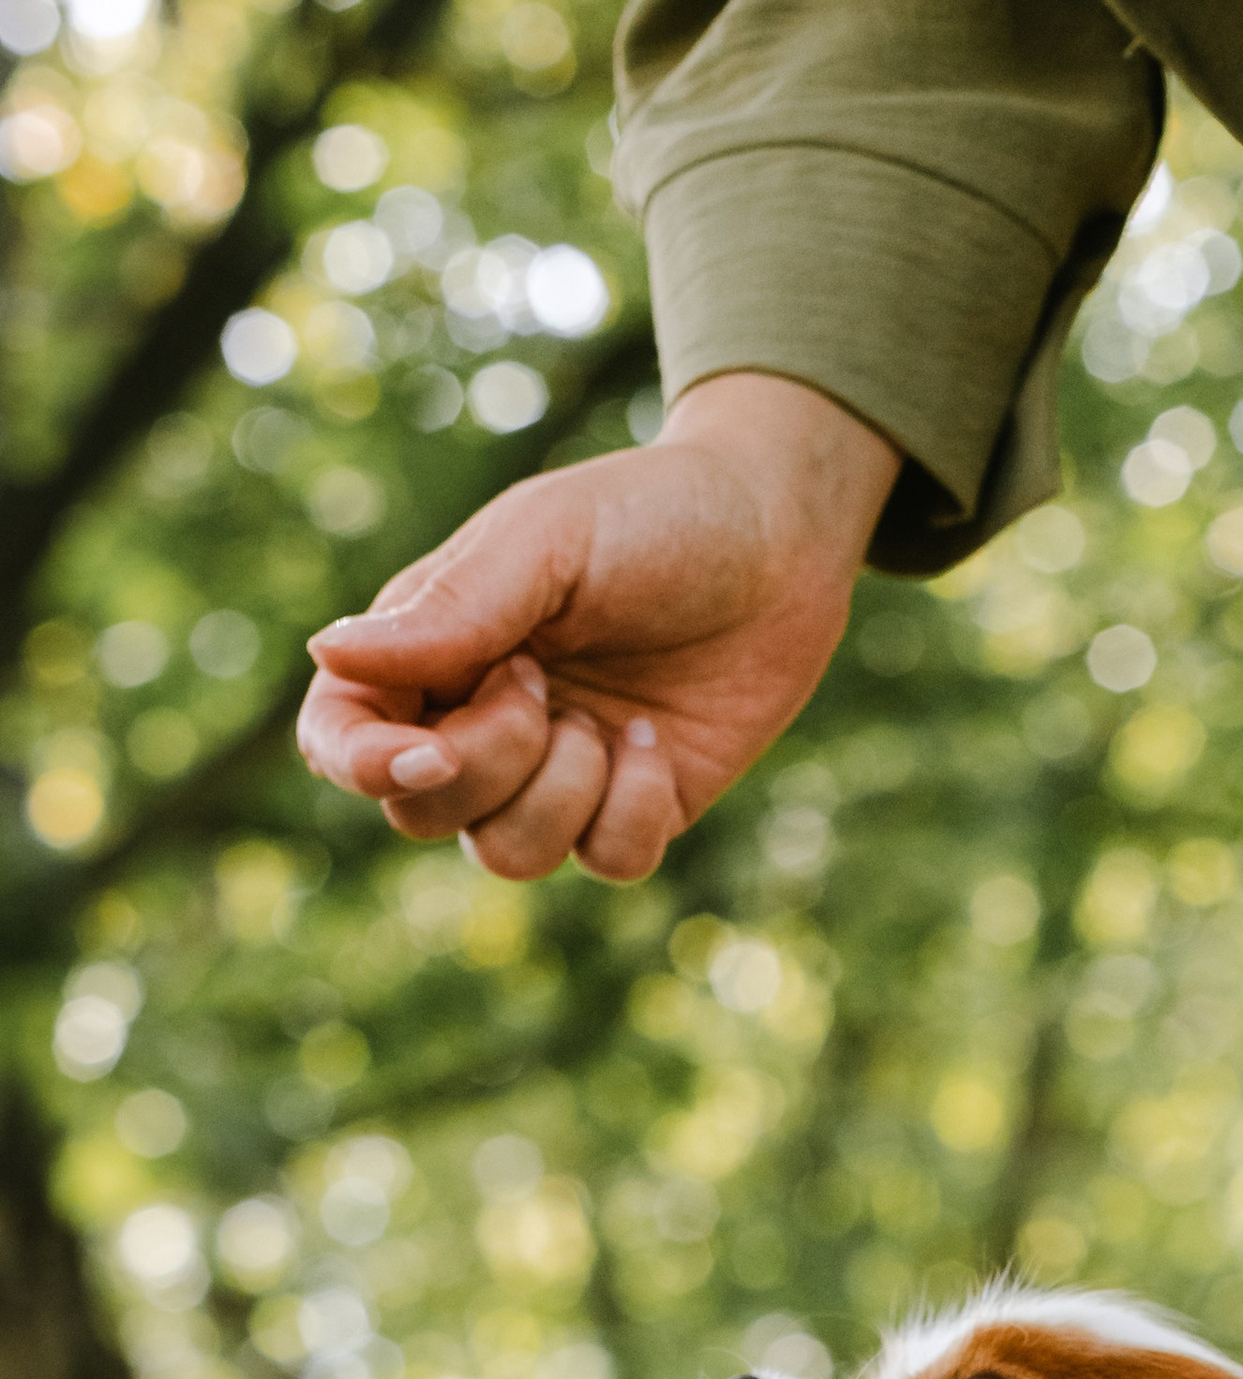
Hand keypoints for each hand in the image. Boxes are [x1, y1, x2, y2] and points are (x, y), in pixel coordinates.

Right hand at [295, 376, 901, 878]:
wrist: (779, 540)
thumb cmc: (650, 516)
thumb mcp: (546, 543)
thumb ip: (449, 610)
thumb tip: (327, 653)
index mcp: (431, 650)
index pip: (342, 738)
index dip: (365, 767)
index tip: (430, 752)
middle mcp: (480, 721)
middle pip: (421, 814)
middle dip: (481, 766)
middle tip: (539, 683)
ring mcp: (559, 774)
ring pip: (508, 856)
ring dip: (556, 795)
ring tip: (604, 720)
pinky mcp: (638, 808)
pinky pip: (604, 862)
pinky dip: (630, 812)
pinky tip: (654, 741)